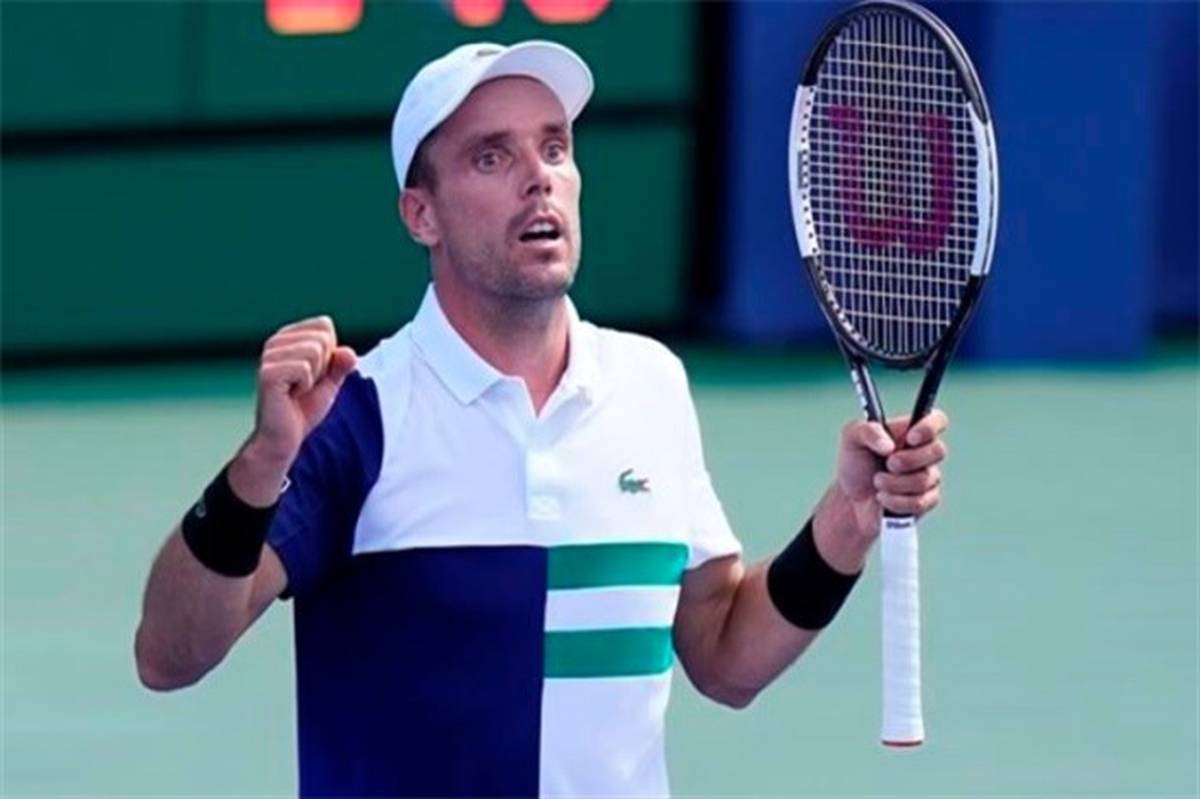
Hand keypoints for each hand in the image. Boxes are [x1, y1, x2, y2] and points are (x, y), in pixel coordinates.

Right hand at [230, 316, 356, 505]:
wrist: (284, 438)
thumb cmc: (302, 408)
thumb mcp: (330, 382)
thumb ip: (341, 364)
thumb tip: (349, 351)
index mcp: (288, 338)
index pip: (325, 325)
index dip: (330, 354)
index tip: (314, 374)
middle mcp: (275, 342)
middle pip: (322, 337)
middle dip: (323, 366)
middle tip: (305, 386)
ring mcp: (268, 356)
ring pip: (315, 351)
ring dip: (314, 378)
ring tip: (297, 391)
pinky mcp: (268, 372)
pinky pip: (304, 367)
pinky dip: (305, 386)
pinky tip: (290, 395)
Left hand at [836, 410, 948, 537]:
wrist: (851, 498)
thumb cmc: (856, 463)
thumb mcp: (852, 438)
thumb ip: (868, 431)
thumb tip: (888, 445)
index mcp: (911, 431)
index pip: (937, 420)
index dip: (930, 427)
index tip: (910, 438)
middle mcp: (924, 452)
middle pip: (938, 451)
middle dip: (909, 460)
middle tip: (888, 464)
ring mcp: (928, 477)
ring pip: (925, 479)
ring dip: (895, 483)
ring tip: (877, 482)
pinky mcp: (926, 501)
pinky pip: (920, 502)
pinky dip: (896, 501)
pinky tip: (882, 497)